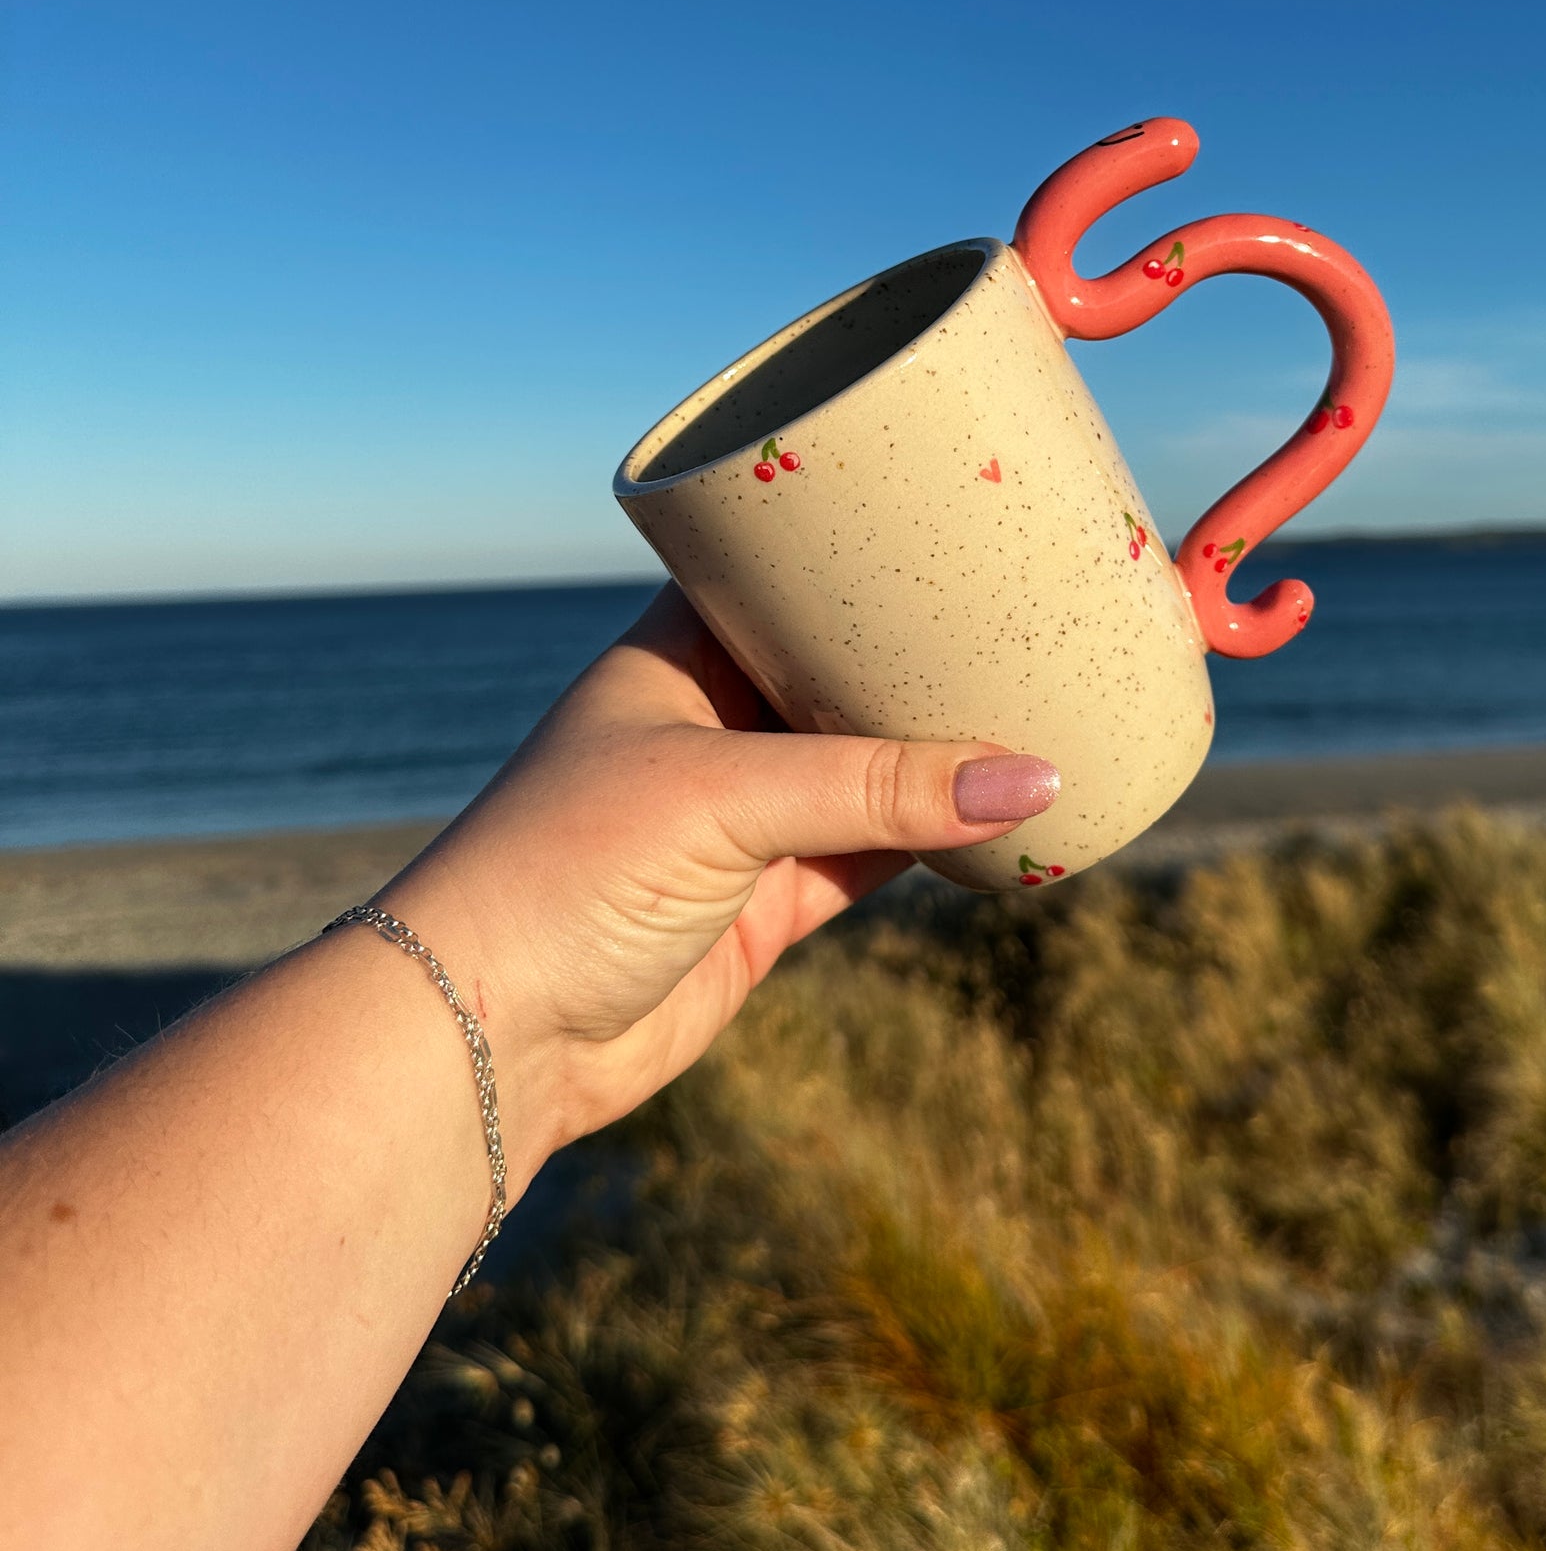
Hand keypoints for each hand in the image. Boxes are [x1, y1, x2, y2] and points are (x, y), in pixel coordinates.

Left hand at [378, 585, 1059, 1191]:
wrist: (486, 1036)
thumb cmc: (561, 873)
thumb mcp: (725, 799)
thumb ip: (879, 789)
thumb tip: (1037, 778)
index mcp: (677, 650)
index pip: (785, 570)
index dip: (865, 543)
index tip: (966, 514)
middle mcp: (713, 721)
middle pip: (844, 669)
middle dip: (929, 652)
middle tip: (1039, 607)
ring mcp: (744, 815)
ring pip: (874, 766)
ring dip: (948, 750)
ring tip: (1056, 704)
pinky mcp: (768, 903)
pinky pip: (878, 853)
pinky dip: (943, 839)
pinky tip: (1017, 815)